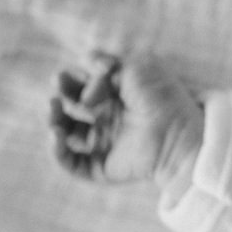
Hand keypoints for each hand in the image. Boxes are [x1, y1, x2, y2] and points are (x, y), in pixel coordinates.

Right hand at [50, 51, 203, 186]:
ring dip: (53, 121)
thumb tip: (84, 69)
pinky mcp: (100, 166)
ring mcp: (100, 144)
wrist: (179, 131)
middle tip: (57, 89)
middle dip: (57, 98)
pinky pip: (70, 163)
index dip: (68, 79)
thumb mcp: (136, 68)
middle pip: (66, 109)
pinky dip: (57, 151)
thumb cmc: (162, 96)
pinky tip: (56, 135)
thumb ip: (107, 64)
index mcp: (112, 96)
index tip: (66, 75)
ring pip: (64, 135)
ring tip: (53, 109)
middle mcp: (103, 119)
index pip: (79, 86)